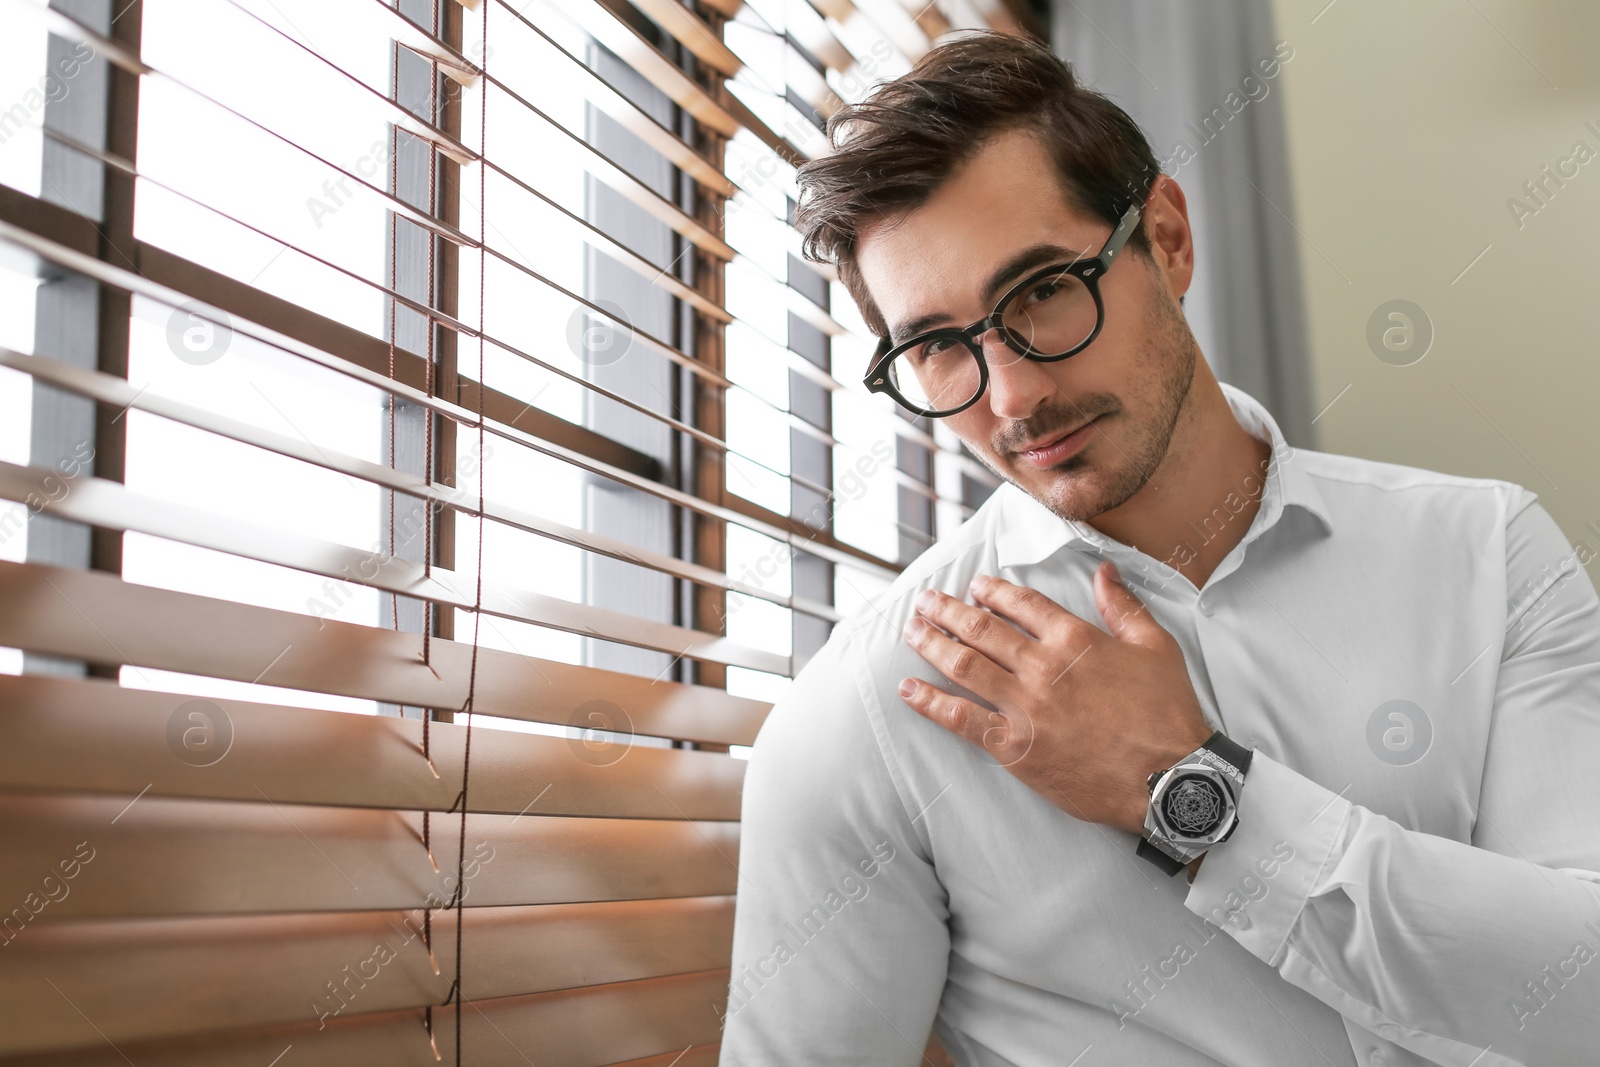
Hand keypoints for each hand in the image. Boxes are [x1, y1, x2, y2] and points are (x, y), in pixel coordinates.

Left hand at [898, 561, 1213, 835]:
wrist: (1170, 778)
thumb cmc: (1168, 714)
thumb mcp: (1156, 648)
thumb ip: (1124, 606)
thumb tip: (1103, 571)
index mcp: (1075, 639)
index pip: (1022, 603)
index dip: (993, 590)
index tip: (975, 585)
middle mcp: (1042, 667)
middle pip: (981, 628)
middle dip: (948, 610)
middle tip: (925, 600)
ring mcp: (1024, 706)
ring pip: (964, 665)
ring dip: (931, 643)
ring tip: (911, 629)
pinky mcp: (1014, 746)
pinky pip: (961, 718)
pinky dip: (930, 702)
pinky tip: (908, 689)